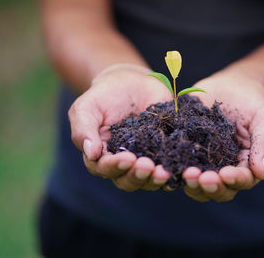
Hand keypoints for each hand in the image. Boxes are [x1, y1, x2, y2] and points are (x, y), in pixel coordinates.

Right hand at [69, 65, 171, 191]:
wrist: (132, 82)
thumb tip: (91, 153)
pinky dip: (173, 171)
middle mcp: (122, 164)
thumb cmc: (104, 95)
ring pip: (147, 180)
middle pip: (126, 181)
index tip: (127, 158)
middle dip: (136, 176)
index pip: (104, 169)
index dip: (114, 166)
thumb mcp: (87, 107)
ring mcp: (145, 159)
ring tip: (163, 172)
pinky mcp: (164, 153)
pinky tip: (179, 167)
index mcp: (101, 156)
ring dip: (154, 179)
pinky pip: (168, 167)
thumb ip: (84, 129)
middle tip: (147, 165)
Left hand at [183, 71, 263, 201]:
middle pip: (220, 190)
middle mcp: (225, 169)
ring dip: (193, 184)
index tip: (225, 174)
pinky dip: (175, 170)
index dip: (235, 180)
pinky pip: (180, 165)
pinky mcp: (187, 151)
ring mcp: (205, 162)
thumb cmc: (253, 102)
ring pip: (199, 185)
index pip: (244, 179)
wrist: (232, 85)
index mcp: (247, 164)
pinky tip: (169, 166)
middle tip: (201, 178)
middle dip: (211, 187)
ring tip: (186, 173)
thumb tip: (261, 172)